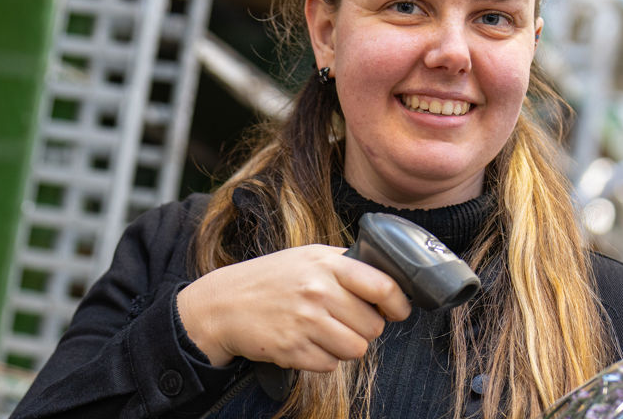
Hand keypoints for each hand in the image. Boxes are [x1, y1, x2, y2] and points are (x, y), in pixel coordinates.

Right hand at [176, 244, 410, 371]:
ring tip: (324, 332)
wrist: (223, 304)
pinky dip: (322, 358)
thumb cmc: (271, 279)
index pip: (383, 286)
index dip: (398, 303)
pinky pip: (330, 365)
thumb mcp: (307, 257)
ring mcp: (304, 322)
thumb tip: (389, 281)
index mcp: (326, 263)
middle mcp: (317, 291)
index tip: (397, 310)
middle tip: (343, 320)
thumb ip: (346, 264)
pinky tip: (305, 341)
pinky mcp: (293, 349)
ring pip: (356, 349)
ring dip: (345, 346)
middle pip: (373, 326)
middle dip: (363, 328)